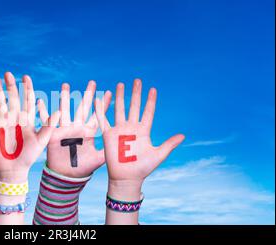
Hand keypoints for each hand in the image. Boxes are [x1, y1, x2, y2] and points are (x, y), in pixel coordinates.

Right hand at [0, 72, 59, 182]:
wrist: (13, 169)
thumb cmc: (29, 157)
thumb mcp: (41, 141)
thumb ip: (49, 126)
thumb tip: (59, 112)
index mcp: (27, 119)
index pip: (28, 100)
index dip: (27, 88)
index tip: (26, 77)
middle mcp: (15, 118)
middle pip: (13, 98)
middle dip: (11, 86)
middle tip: (9, 73)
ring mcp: (3, 122)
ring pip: (0, 102)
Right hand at [38, 81, 110, 177]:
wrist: (66, 176)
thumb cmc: (83, 168)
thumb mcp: (98, 159)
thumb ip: (108, 152)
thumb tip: (123, 148)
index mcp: (89, 132)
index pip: (98, 115)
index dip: (103, 105)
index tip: (109, 93)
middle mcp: (77, 127)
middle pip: (83, 108)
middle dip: (87, 95)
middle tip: (92, 82)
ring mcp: (65, 129)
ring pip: (65, 110)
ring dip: (65, 98)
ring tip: (66, 85)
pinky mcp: (53, 134)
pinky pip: (46, 121)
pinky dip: (43, 112)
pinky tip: (40, 101)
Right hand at [95, 79, 183, 197]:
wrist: (126, 177)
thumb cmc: (142, 168)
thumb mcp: (158, 155)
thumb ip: (169, 144)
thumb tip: (183, 135)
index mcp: (144, 131)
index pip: (148, 112)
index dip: (150, 101)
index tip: (153, 89)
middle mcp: (132, 128)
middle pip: (134, 106)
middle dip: (136, 94)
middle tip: (137, 81)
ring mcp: (120, 130)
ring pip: (119, 109)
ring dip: (120, 97)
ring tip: (120, 84)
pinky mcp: (109, 134)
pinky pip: (104, 120)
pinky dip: (101, 110)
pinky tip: (100, 99)